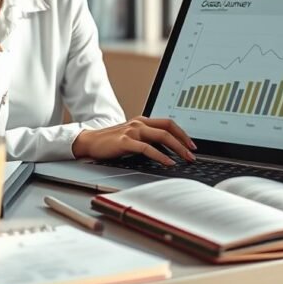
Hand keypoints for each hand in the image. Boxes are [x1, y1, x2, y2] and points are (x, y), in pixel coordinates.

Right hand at [71, 117, 196, 165]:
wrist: (89, 142)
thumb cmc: (111, 142)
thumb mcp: (132, 137)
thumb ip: (147, 139)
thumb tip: (167, 151)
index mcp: (142, 121)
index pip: (168, 123)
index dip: (182, 133)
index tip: (192, 145)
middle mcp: (139, 123)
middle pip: (168, 128)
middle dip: (184, 141)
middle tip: (193, 153)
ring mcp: (132, 131)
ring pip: (161, 136)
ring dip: (177, 148)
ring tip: (185, 158)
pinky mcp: (125, 141)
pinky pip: (147, 148)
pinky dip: (160, 156)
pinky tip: (168, 162)